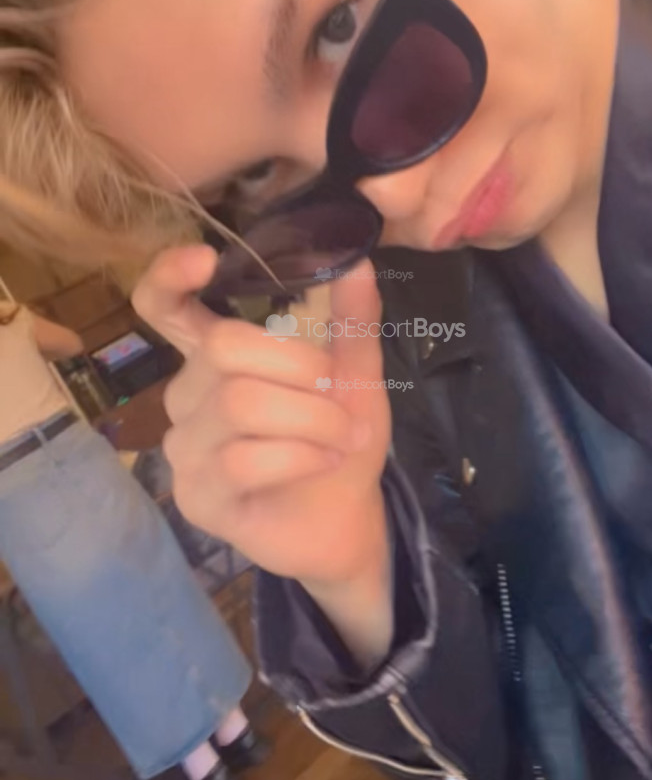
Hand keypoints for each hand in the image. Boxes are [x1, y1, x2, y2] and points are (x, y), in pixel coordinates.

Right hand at [132, 248, 391, 592]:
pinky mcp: (197, 497)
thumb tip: (360, 262)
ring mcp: (185, 449)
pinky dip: (301, 455)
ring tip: (344, 438)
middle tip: (340, 398)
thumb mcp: (355, 375)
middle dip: (298, 368)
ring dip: (311, 418)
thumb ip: (352, 321)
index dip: (169, 278)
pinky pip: (243, 460)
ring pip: (238, 404)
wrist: (347, 521)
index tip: (205, 258)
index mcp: (215, 358)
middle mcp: (187, 396)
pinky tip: (325, 462)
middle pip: (222, 348)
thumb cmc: (339, 441)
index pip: (163, 308)